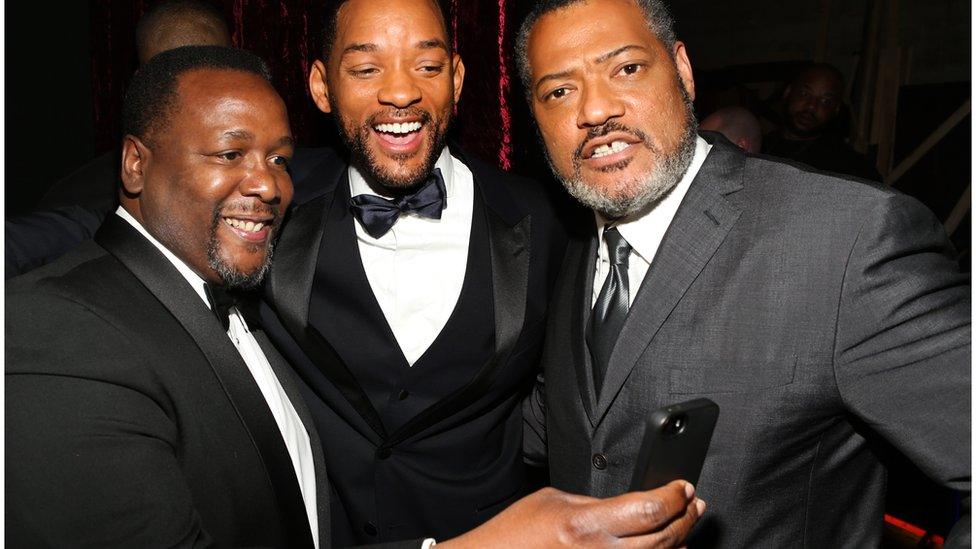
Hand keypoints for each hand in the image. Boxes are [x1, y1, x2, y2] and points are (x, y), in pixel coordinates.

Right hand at [439, 480, 703, 547]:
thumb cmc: (515, 535)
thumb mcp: (553, 501)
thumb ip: (594, 502)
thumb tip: (628, 502)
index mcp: (584, 525)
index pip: (647, 509)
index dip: (674, 496)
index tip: (684, 486)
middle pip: (663, 536)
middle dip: (685, 516)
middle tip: (694, 502)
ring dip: (680, 539)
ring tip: (688, 522)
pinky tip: (670, 548)